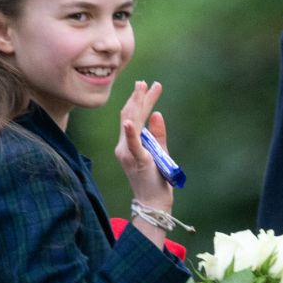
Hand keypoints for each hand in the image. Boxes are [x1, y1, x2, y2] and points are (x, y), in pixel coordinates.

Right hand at [115, 81, 172, 243]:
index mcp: (129, 143)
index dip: (142, 100)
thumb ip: (157, 134)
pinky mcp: (136, 161)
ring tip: (142, 88)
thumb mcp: (159, 151)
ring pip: (130, 123)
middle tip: (146, 82)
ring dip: (137, 105)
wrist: (153, 201)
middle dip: (139, 97)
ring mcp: (127, 153)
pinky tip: (129, 122)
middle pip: (131, 116)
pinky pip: (133, 145)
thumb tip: (157, 113)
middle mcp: (123, 146)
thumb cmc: (156, 178)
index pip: (134, 117)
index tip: (152, 85)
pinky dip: (131, 133)